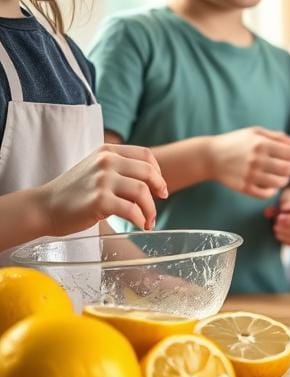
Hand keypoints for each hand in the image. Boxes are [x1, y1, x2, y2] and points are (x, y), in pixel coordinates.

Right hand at [37, 144, 166, 234]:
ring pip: (143, 191)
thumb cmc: (72, 192)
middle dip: (159, 189)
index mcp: (108, 151)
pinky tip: (140, 224)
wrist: (43, 207)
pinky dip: (140, 218)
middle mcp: (107, 161)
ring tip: (149, 220)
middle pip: (148, 172)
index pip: (145, 155)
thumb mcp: (95, 169)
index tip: (159, 187)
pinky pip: (131, 209)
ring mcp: (103, 180)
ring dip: (151, 209)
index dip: (158, 172)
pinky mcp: (100, 200)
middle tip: (160, 202)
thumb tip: (151, 182)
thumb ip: (119, 169)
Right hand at [208, 127, 289, 198]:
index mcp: (261, 144)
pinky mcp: (244, 188)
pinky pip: (267, 194)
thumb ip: (281, 138)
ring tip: (282, 175)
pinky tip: (271, 183)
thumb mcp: (257, 132)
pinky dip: (273, 190)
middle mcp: (257, 160)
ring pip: (280, 183)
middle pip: (289, 169)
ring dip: (286, 180)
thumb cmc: (236, 141)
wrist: (210, 156)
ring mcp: (250, 175)